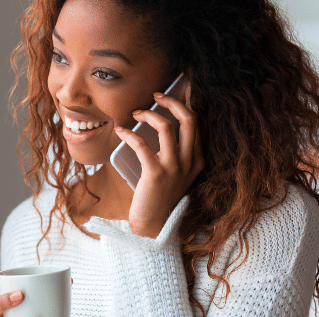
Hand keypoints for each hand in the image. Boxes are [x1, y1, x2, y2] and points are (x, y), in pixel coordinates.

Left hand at [114, 90, 203, 237]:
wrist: (153, 226)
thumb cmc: (159, 197)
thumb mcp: (175, 174)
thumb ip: (173, 153)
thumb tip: (158, 124)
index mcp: (197, 160)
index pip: (197, 123)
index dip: (188, 102)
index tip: (179, 89)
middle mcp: (189, 162)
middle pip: (188, 119)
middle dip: (172, 101)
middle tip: (157, 95)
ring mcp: (174, 168)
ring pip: (166, 126)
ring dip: (149, 114)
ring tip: (136, 113)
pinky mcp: (155, 174)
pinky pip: (142, 144)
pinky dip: (130, 133)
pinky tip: (121, 131)